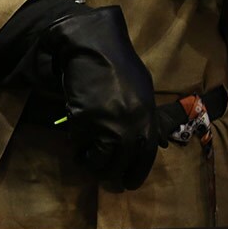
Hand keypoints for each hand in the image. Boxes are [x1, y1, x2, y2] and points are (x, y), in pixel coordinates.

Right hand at [45, 6, 157, 188]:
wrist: (91, 46)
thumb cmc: (119, 63)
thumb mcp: (142, 90)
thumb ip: (146, 117)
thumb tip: (152, 141)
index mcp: (147, 118)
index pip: (145, 158)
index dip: (135, 174)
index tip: (127, 182)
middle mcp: (129, 127)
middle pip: (120, 164)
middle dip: (111, 175)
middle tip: (103, 177)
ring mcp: (105, 125)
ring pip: (99, 160)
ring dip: (92, 164)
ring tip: (86, 160)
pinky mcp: (82, 120)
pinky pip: (79, 144)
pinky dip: (76, 147)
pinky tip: (75, 144)